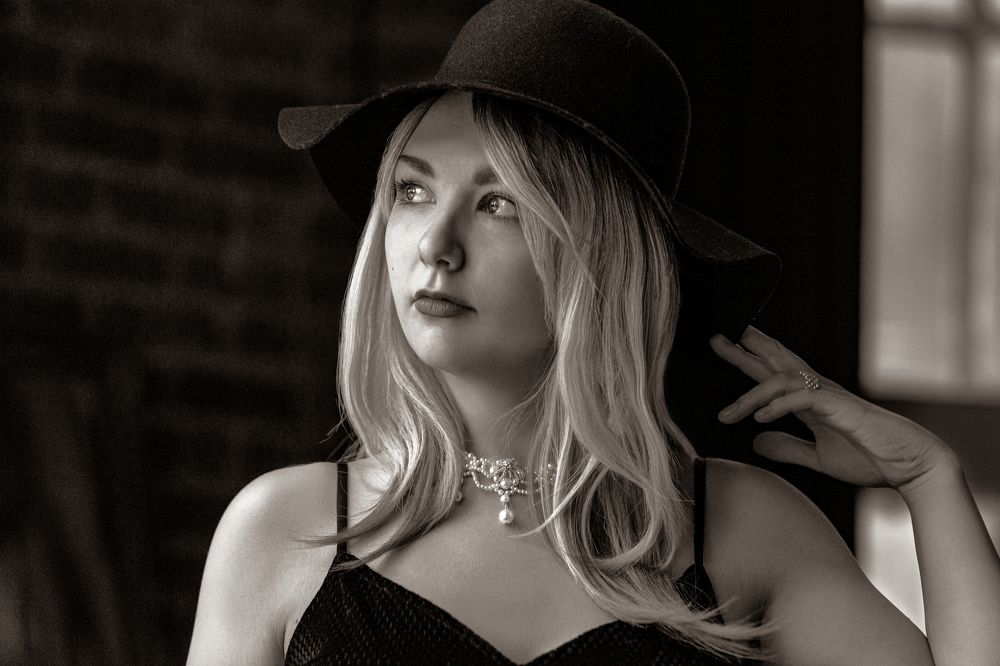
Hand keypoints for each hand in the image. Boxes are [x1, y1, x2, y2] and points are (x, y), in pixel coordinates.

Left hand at [709, 326, 958, 494]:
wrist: (911, 467)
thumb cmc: (872, 458)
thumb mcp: (819, 457)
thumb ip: (789, 448)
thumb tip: (756, 442)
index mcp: (813, 400)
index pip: (775, 374)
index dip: (750, 359)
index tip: (725, 347)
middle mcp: (819, 391)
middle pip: (776, 363)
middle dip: (745, 350)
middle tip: (715, 337)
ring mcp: (831, 397)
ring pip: (783, 382)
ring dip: (751, 394)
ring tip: (727, 413)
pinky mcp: (842, 408)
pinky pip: (804, 400)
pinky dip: (780, 407)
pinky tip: (761, 418)